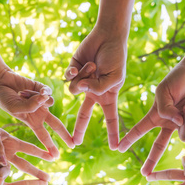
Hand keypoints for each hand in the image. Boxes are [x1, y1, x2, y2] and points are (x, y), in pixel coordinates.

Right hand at [0, 68, 73, 156]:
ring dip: (36, 99)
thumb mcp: (15, 109)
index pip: (43, 136)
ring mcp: (42, 101)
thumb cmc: (5, 99)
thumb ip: (30, 107)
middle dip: (64, 135)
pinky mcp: (43, 89)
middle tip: (73, 145)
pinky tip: (26, 90)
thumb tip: (45, 99)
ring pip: (50, 102)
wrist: (0, 82)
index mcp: (32, 122)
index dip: (50, 146)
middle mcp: (40, 113)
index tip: (56, 157)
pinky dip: (37, 91)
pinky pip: (47, 92)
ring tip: (22, 95)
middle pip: (56, 125)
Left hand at [0, 111, 53, 180]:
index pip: (29, 148)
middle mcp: (6, 151)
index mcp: (11, 141)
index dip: (41, 153)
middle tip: (47, 179)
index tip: (52, 157)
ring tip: (2, 184)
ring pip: (5, 171)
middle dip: (35, 171)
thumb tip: (4, 163)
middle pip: (23, 164)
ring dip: (4, 177)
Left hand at [65, 28, 126, 149]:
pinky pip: (68, 79)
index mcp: (107, 95)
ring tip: (93, 66)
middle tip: (74, 143)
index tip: (116, 148)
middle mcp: (92, 92)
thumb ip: (99, 88)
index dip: (113, 133)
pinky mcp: (72, 72)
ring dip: (84, 78)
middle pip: (84, 115)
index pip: (111, 119)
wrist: (107, 37)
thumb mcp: (114, 77)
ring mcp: (81, 83)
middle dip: (79, 129)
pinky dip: (74, 72)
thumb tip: (79, 91)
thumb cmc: (116, 57)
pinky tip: (80, 65)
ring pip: (74, 91)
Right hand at [118, 62, 184, 174]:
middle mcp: (169, 123)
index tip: (118, 148)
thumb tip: (175, 124)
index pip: (139, 130)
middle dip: (151, 160)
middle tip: (145, 174)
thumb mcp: (163, 91)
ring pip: (184, 136)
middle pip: (158, 146)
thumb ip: (164, 109)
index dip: (129, 140)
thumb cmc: (177, 78)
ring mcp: (184, 124)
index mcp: (156, 116)